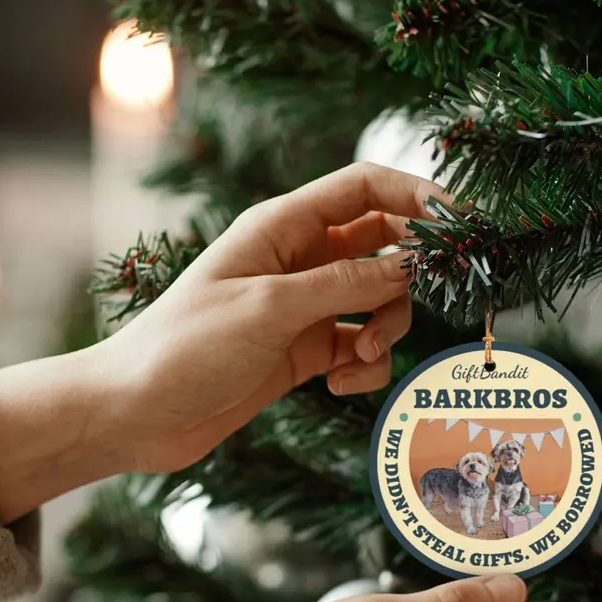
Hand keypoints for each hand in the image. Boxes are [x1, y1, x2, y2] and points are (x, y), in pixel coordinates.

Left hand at [0, 163, 443, 523]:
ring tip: (357, 359)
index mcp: (283, 227)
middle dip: (406, 279)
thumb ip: (347, 284)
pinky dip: (363, 367)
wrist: (138, 413)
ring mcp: (305, 307)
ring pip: (380, 302)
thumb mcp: (271, 308)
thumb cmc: (186, 347)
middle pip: (384, 246)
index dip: (418, 195)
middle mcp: (299, 260)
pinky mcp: (305, 351)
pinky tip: (338, 386)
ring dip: (385, 330)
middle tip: (412, 306)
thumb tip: (412, 265)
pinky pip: (360, 347)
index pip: (366, 188)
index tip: (463, 223)